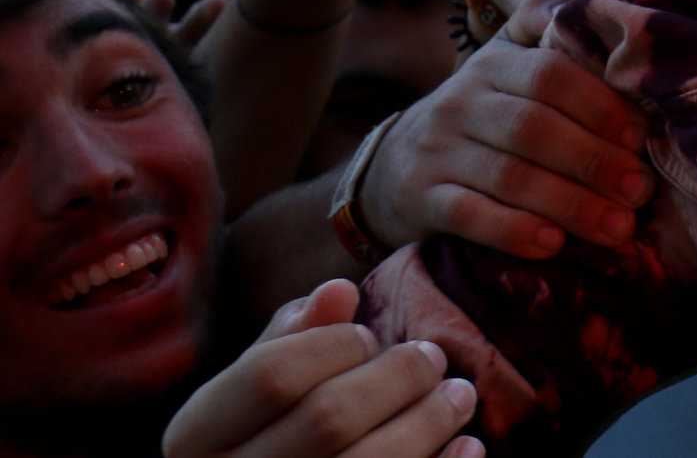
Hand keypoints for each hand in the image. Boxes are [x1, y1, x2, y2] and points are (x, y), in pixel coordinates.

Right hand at [161, 278, 479, 457]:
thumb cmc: (255, 440)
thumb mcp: (248, 394)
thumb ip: (288, 342)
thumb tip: (339, 289)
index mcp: (195, 439)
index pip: (271, 375)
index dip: (333, 345)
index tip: (368, 335)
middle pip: (329, 417)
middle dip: (398, 377)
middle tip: (434, 357)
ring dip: (429, 421)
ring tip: (459, 394)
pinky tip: (467, 446)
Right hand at [361, 29, 651, 258]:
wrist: (393, 165)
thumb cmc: (484, 116)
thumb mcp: (513, 67)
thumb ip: (562, 44)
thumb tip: (633, 29)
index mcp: (496, 62)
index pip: (551, 73)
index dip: (601, 105)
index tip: (642, 139)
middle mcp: (462, 100)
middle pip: (534, 126)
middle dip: (594, 159)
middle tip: (640, 191)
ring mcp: (437, 149)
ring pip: (508, 175)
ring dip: (570, 204)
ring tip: (618, 228)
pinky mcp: (419, 198)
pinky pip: (467, 214)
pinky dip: (513, 230)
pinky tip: (553, 245)